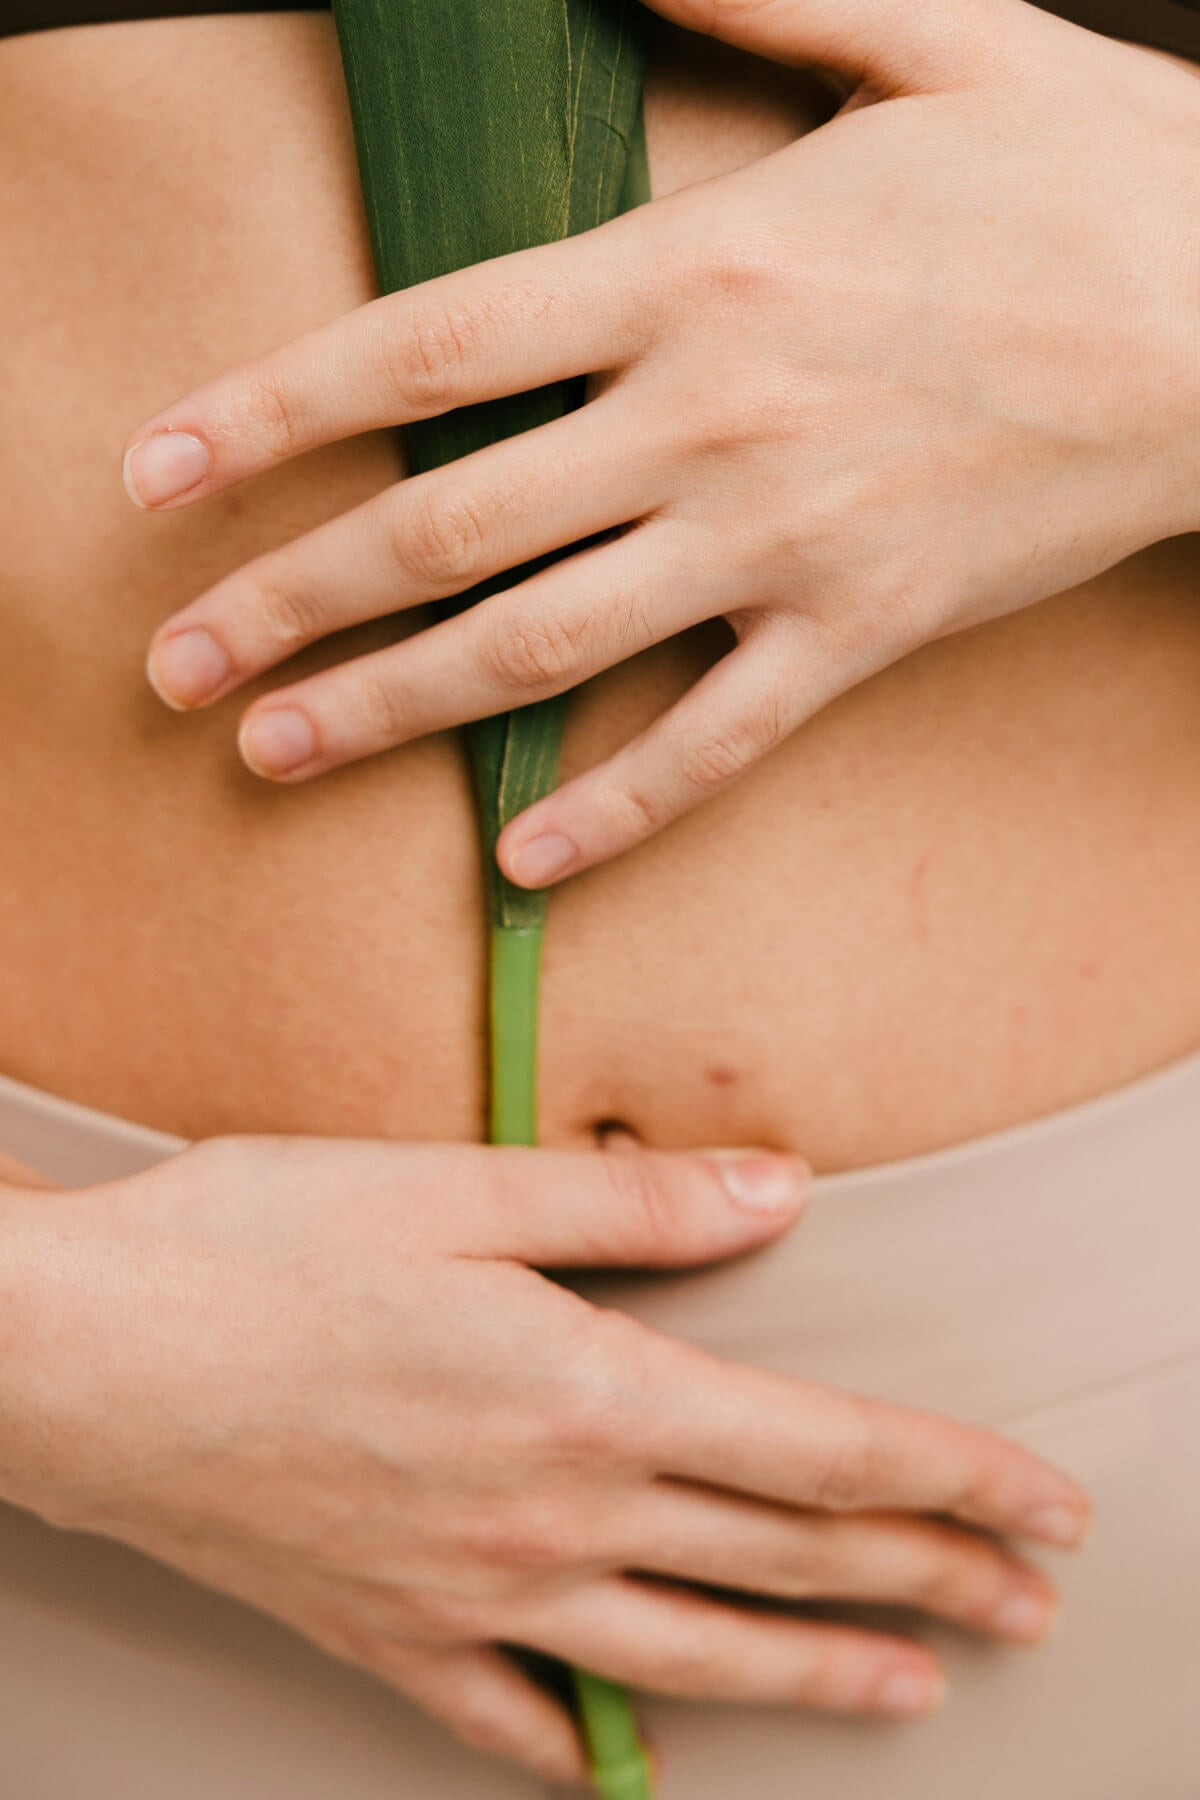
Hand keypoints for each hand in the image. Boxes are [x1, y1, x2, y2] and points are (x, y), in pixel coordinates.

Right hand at [1, 1135, 1085, 1783]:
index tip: (1041, 1504)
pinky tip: (631, 1761)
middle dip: (925, 1578)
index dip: (950, 1477)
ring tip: (908, 1694)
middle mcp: (547, 1512)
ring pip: (684, 1653)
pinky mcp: (380, 1633)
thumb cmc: (253, 1245)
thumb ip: (631, 1203)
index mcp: (582, 1390)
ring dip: (812, 1674)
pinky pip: (510, 1711)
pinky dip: (585, 1739)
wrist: (72, 1356)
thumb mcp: (450, 1187)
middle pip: (780, 1557)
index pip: (819, 1450)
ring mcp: (468, 1590)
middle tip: (1027, 1605)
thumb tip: (782, 1192)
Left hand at [124, 0, 1199, 882]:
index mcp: (694, 269)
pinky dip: (613, 809)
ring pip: (546, 650)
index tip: (155, 476)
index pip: (424, 350)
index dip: (268, 417)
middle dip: (290, 599)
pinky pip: (713, 745)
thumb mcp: (927, 35)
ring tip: (277, 754)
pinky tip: (519, 859)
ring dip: (395, 710)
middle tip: (173, 668)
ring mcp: (783, 544)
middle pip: (448, 527)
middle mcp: (708, 421)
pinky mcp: (862, 635)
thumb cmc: (1086, 176)